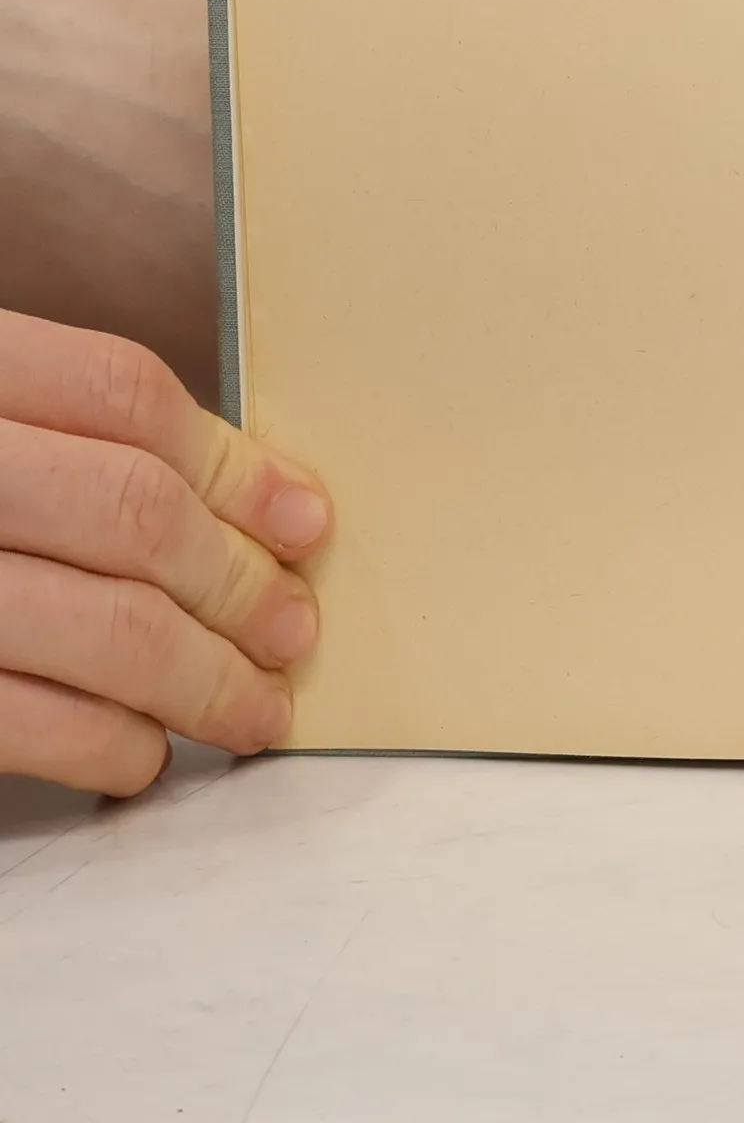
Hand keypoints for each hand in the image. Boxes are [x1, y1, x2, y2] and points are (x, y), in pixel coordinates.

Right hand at [0, 309, 331, 794]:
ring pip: (102, 626)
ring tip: (253, 706)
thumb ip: (56, 429)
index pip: (127, 399)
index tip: (305, 520)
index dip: (234, 465)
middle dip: (237, 584)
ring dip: (202, 679)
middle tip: (293, 630)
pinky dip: (103, 744)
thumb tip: (243, 494)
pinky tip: (142, 753)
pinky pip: (18, 719)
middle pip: (133, 516)